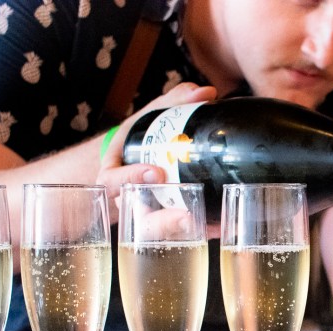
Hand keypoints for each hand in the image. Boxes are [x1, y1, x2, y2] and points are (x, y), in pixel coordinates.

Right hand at [96, 82, 216, 223]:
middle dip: (162, 223)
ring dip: (186, 233)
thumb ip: (173, 103)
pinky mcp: (168, 226)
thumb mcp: (149, 118)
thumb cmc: (139, 142)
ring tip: (210, 227)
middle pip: (137, 221)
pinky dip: (201, 231)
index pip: (112, 182)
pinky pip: (183, 235)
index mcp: (114, 176)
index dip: (131, 178)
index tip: (156, 172)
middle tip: (187, 217)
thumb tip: (207, 93)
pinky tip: (220, 227)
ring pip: (161, 235)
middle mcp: (128, 203)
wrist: (135, 165)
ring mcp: (148, 218)